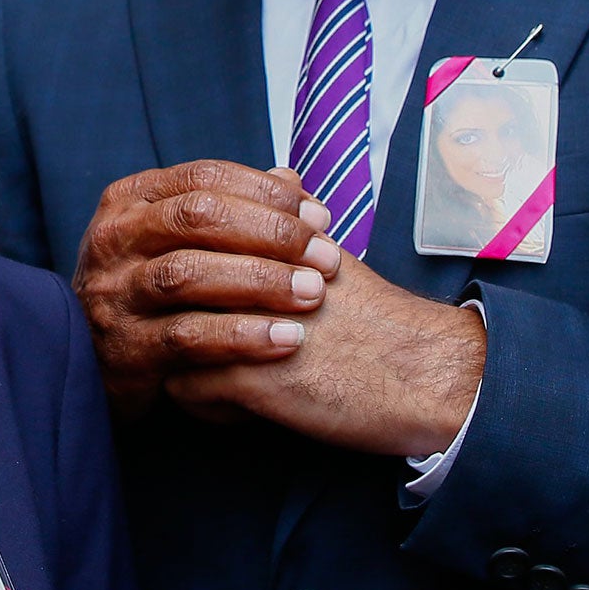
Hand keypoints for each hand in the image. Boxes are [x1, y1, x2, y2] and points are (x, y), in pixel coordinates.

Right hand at [73, 162, 340, 414]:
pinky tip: (287, 341)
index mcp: (129, 200)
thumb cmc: (155, 293)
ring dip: (262, 281)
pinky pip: (188, 337)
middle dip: (272, 233)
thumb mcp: (180, 241)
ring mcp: (112, 294)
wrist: (100, 368)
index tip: (320, 218)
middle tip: (327, 258)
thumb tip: (292, 178)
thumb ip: (231, 209)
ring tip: (314, 294)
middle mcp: (112, 239)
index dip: (269, 193)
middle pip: (198, 216)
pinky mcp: (123, 350)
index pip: (205, 177)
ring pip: (190, 273)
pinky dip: (243, 336)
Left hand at [166, 251, 485, 455]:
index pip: (186, 240)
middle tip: (193, 339)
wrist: (420, 374)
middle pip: (168, 286)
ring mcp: (238, 323)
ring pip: (168, 339)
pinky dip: (204, 405)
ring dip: (183, 361)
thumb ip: (292, 220)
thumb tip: (280, 177)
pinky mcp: (246, 376)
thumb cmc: (378, 320)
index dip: (186, 271)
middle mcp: (240, 274)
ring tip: (217, 378)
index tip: (205, 299)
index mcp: (261, 241)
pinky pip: (185, 392)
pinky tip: (239, 412)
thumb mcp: (333, 252)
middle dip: (170, 314)